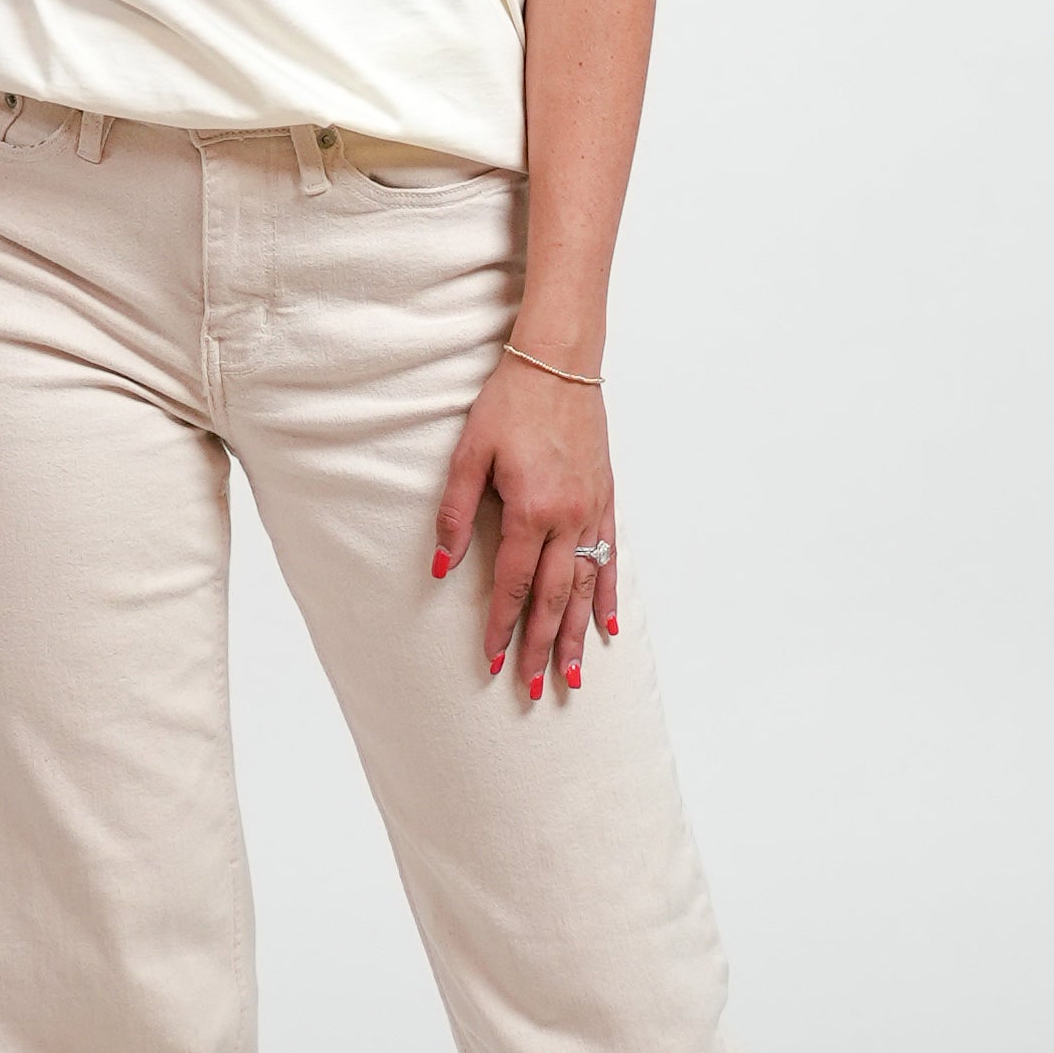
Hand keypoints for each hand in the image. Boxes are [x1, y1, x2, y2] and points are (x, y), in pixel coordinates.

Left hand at [433, 351, 616, 699]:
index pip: (514, 584)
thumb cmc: (509, 403)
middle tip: (535, 688)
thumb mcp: (469, 453)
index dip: (502, 627)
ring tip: (573, 675)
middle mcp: (568, 518)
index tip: (493, 661)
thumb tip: (443, 566)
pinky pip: (610, 557)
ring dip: (576, 633)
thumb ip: (456, 512)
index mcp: (531, 510)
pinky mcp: (605, 499)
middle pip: (553, 597)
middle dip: (542, 647)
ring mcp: (593, 510)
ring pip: (585, 587)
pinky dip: (607, 594)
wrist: (559, 363)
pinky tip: (606, 625)